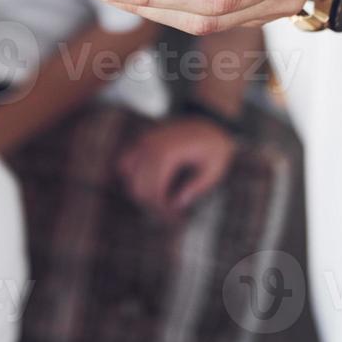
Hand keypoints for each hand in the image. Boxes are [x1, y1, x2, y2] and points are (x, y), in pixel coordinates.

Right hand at [117, 118, 235, 222]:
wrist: (212, 122)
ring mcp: (145, 141)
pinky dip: (133, 176)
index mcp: (168, 154)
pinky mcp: (144, 140)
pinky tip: (151, 186)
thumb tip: (177, 204)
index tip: (177, 219)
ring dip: (142, 192)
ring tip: (161, 203)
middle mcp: (151, 146)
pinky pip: (127, 161)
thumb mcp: (214, 170)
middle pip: (139, 187)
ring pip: (128, 175)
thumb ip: (196, 188)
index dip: (163, 210)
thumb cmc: (215, 147)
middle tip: (171, 216)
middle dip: (153, 206)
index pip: (155, 191)